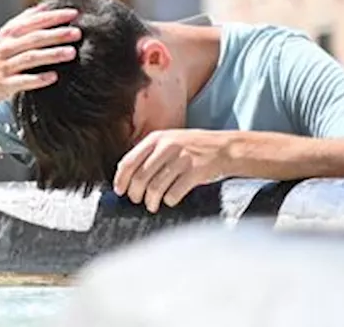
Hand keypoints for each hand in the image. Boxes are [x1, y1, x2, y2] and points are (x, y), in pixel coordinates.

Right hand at [0, 6, 80, 106]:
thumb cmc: (0, 54)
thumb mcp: (9, 33)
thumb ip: (27, 19)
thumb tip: (49, 5)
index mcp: (10, 32)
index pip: (34, 21)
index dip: (54, 16)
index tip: (74, 13)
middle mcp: (7, 46)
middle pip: (35, 38)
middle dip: (57, 34)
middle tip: (77, 32)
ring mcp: (5, 65)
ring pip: (30, 58)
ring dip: (51, 54)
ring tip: (71, 53)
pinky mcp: (5, 83)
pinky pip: (23, 81)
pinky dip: (38, 79)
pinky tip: (53, 77)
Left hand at [114, 129, 233, 211]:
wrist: (225, 147)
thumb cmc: (193, 146)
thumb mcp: (168, 140)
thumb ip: (150, 153)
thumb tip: (127, 175)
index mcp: (156, 138)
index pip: (129, 161)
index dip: (121, 179)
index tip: (119, 190)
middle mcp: (167, 147)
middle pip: (140, 177)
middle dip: (135, 193)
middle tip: (136, 200)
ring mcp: (181, 159)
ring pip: (155, 187)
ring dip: (151, 201)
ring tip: (152, 205)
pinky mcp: (195, 172)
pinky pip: (174, 192)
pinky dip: (169, 200)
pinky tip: (170, 200)